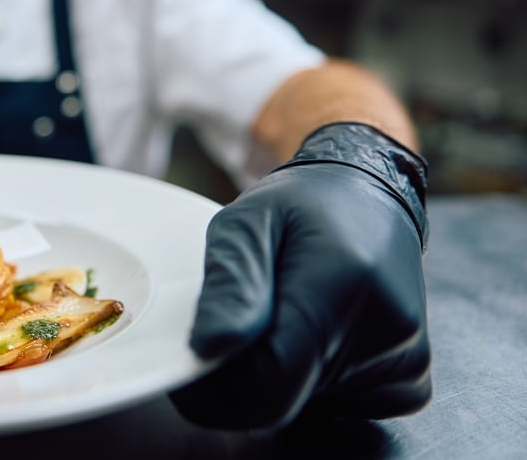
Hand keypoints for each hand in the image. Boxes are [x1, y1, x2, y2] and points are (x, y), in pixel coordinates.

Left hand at [169, 122, 430, 428]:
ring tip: (284, 315)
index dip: (218, 385)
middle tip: (233, 328)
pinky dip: (312, 382)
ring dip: (279, 375)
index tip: (197, 359)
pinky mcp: (410, 382)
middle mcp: (387, 331)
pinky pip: (338, 408)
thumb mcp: (246, 222)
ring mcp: (406, 363)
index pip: (270, 379)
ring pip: (306, 407)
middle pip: (284, 400)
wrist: (369, 197)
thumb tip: (209, 347)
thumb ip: (229, 282)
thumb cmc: (301, 206)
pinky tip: (316, 334)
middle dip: (243, 376)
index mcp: (344, 284)